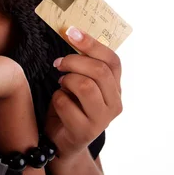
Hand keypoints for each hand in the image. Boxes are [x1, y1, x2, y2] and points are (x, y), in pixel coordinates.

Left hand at [45, 26, 122, 159]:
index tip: (71, 31)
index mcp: (116, 88)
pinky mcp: (85, 132)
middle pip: (99, 71)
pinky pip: (66, 103)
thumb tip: (72, 33)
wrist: (63, 143)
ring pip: (85, 86)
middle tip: (59, 63)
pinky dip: (57, 98)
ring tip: (61, 84)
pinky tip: (59, 103)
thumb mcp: (81, 83)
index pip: (112, 61)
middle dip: (74, 61)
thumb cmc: (71, 107)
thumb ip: (84, 65)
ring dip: (67, 81)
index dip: (92, 43)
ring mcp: (102, 120)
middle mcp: (115, 103)